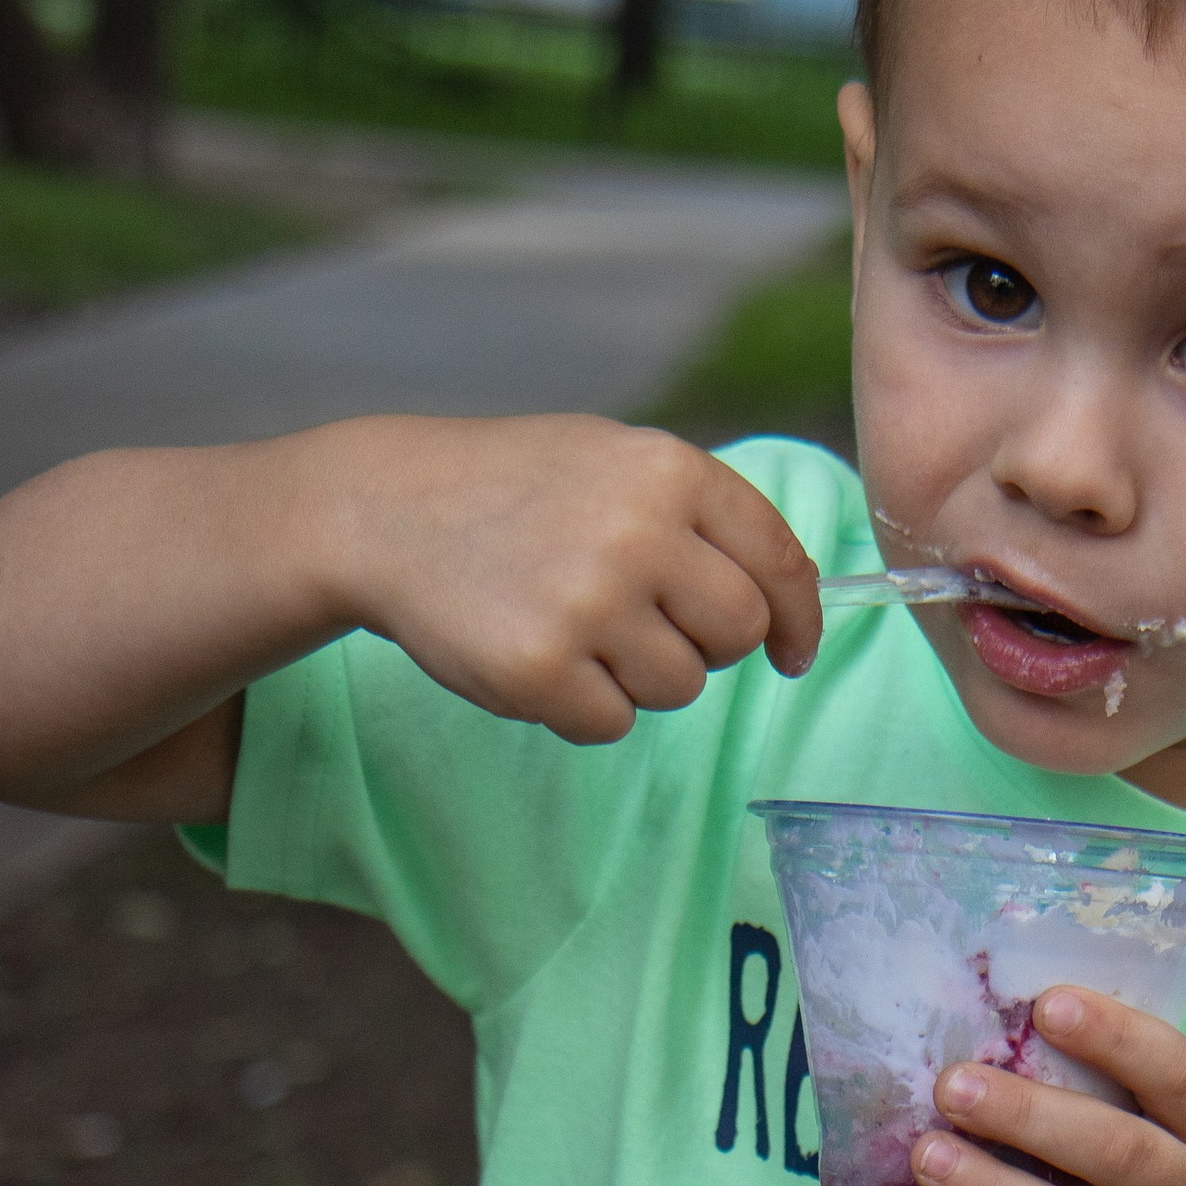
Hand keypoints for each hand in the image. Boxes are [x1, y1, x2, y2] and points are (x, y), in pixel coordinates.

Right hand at [318, 416, 820, 742]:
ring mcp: (587, 603)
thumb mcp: (616, 462)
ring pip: (679, 687)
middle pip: (737, 633)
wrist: (388, 511)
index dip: (797, 617)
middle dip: (706, 645)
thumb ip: (701, 517)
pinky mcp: (539, 670)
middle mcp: (638, 532)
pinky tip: (539, 653)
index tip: (792, 650)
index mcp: (669, 472)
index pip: (777, 561)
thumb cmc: (518, 490)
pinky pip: (612, 722)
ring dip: (638, 676)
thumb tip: (787, 604)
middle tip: (646, 625)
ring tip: (575, 625)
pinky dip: (582, 706)